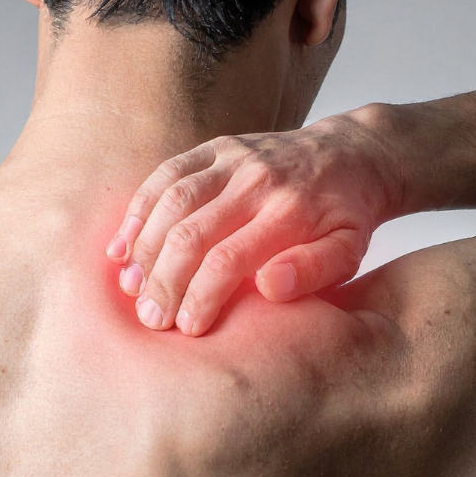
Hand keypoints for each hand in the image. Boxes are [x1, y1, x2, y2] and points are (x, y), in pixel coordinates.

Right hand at [104, 110, 399, 335]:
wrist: (352, 154)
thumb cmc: (345, 216)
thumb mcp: (349, 250)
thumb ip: (314, 270)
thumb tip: (269, 286)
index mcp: (289, 212)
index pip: (228, 260)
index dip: (200, 298)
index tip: (187, 328)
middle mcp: (257, 180)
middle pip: (191, 233)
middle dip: (164, 281)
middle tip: (151, 318)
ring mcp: (233, 158)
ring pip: (171, 201)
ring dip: (144, 248)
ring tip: (132, 288)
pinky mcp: (215, 147)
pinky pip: (165, 174)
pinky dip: (138, 211)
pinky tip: (123, 246)